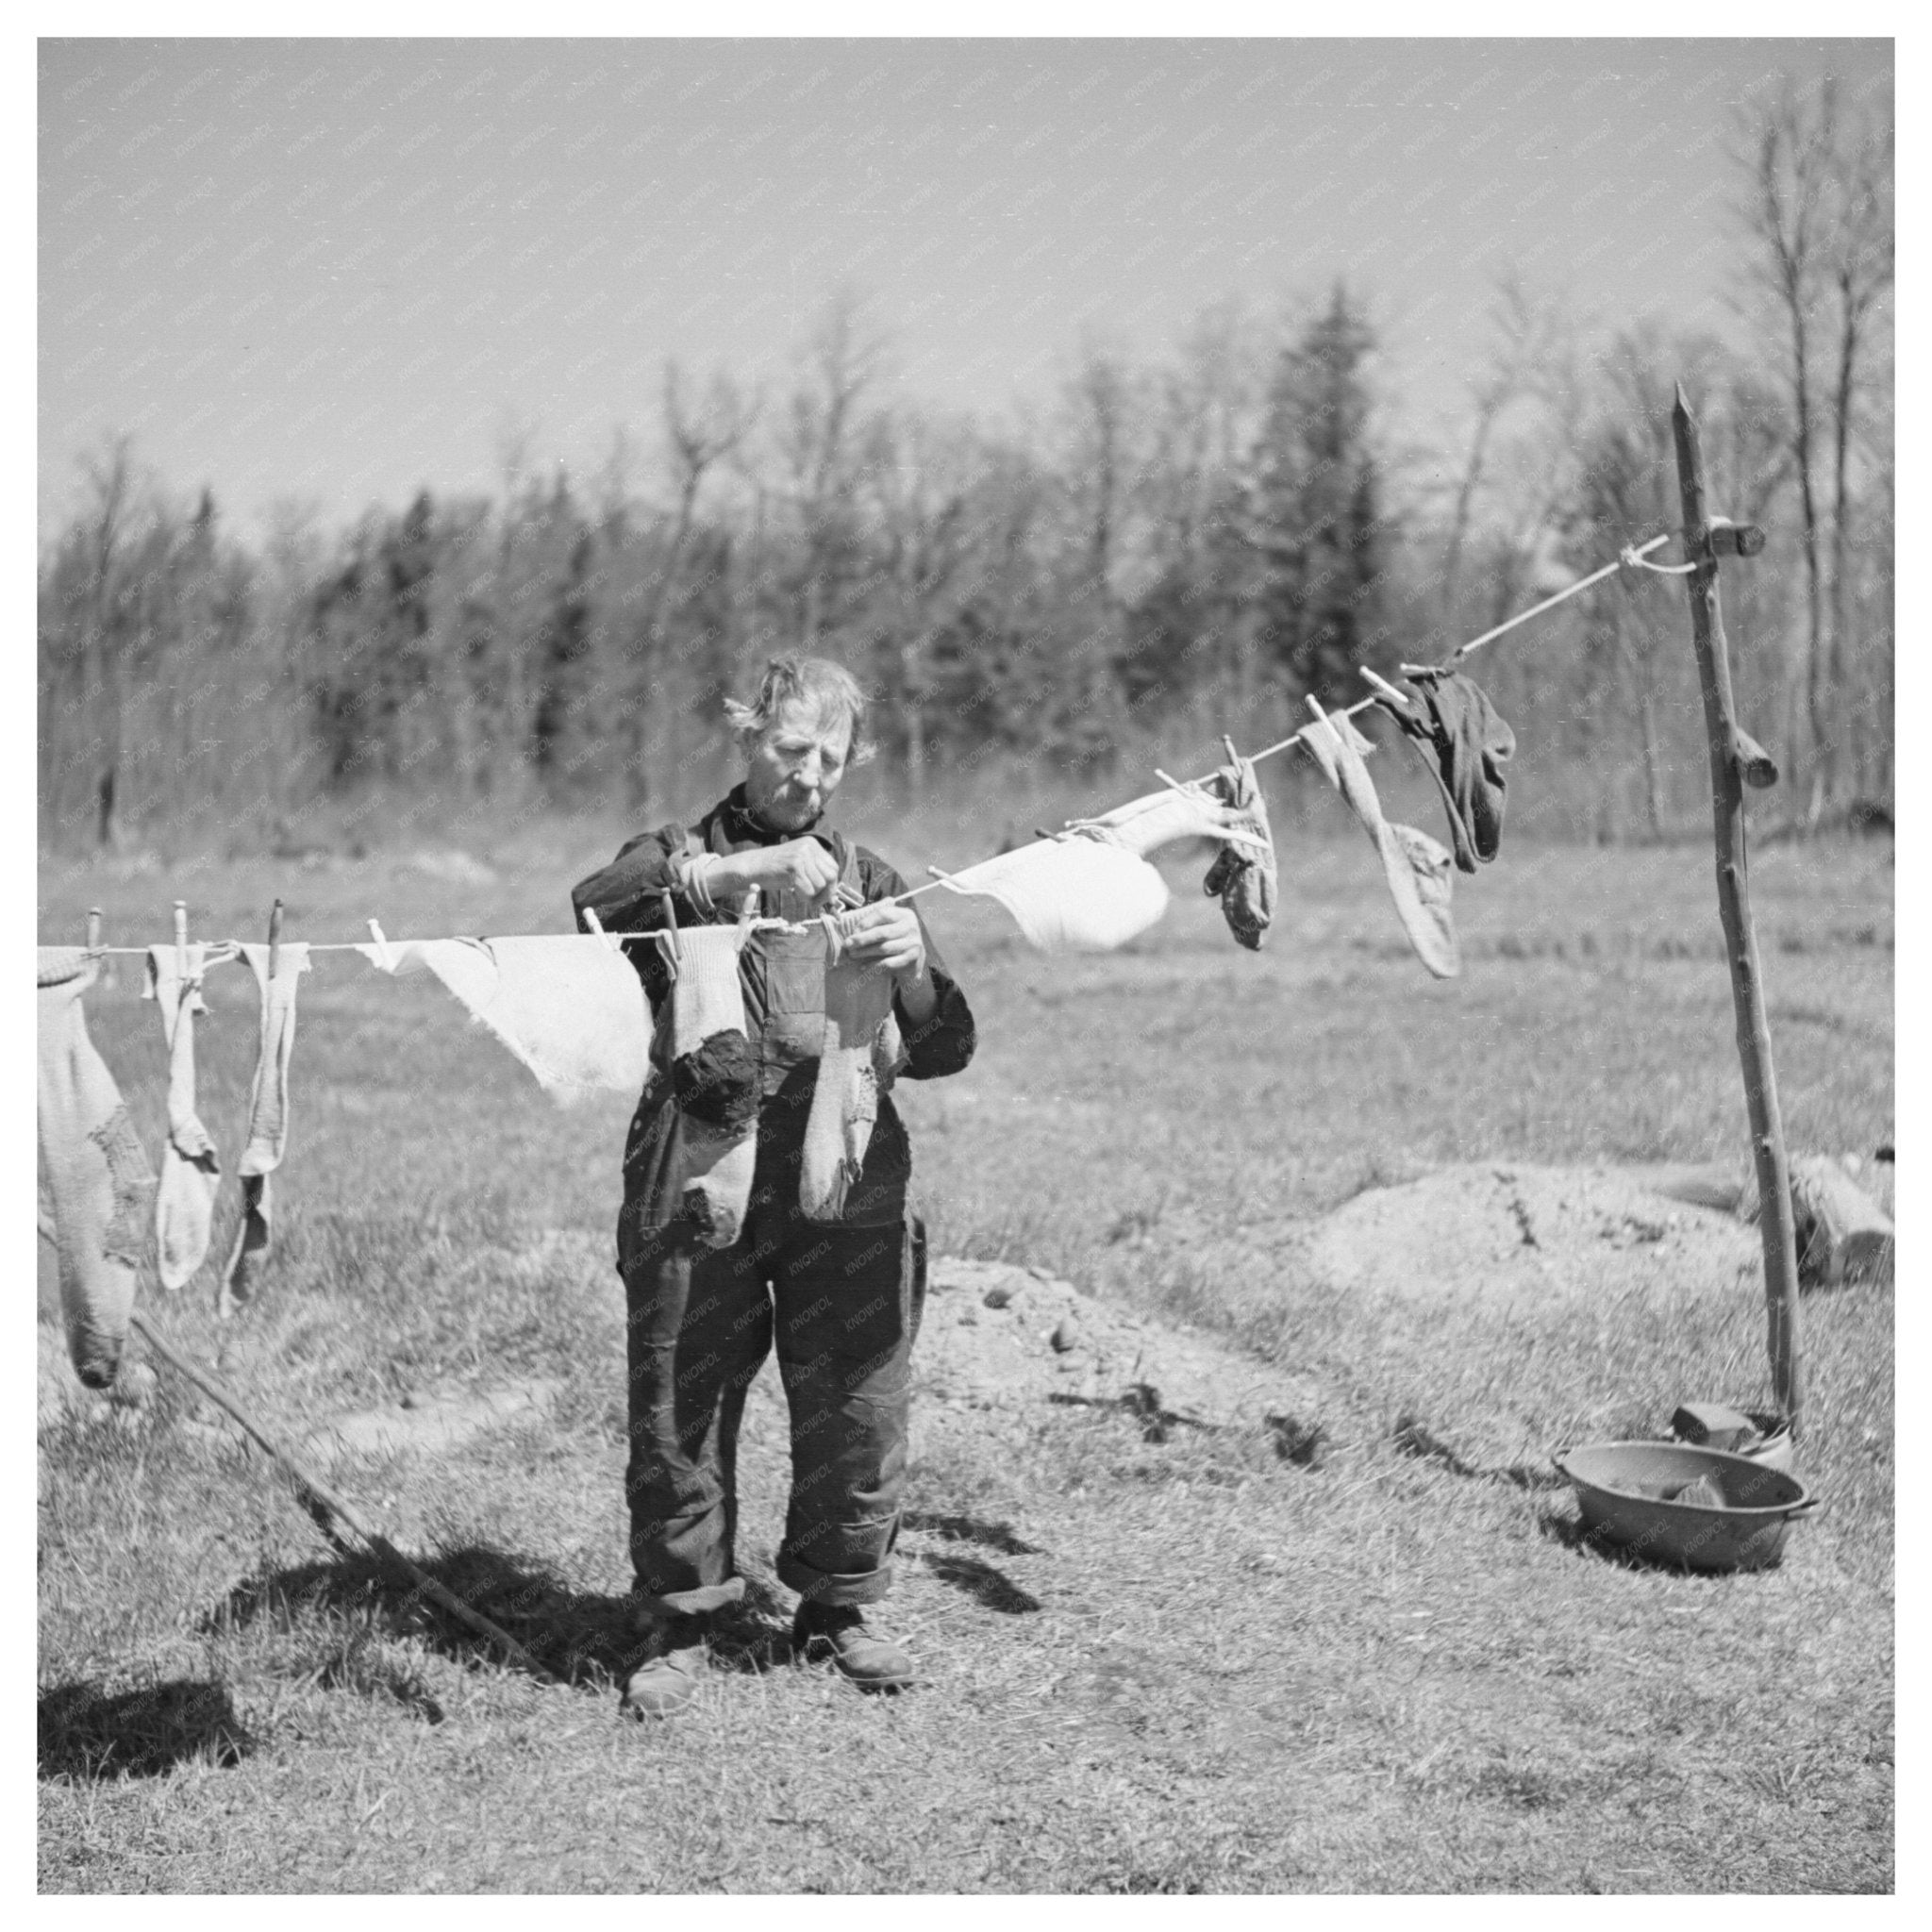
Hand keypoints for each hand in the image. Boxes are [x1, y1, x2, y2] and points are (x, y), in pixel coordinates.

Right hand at [722, 838, 842, 902]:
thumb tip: (834, 898)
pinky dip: (803, 897)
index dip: (832, 885)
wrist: (752, 866)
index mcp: (812, 844)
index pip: (833, 867)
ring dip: (812, 896)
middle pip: (831, 876)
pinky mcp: (794, 866)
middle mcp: (809, 847)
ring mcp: (802, 855)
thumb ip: (816, 876)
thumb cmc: (775, 870)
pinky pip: (809, 890)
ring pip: (820, 885)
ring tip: (799, 894)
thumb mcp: (799, 867)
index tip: (825, 897)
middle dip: (826, 893)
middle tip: (815, 902)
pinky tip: (793, 893)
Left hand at [837, 901, 927, 981]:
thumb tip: (850, 929)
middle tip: (847, 945)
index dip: (865, 922)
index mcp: (904, 914)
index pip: (881, 914)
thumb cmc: (895, 941)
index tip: (852, 932)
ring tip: (852, 955)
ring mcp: (913, 943)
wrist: (914, 962)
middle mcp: (911, 927)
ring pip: (884, 948)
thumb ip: (875, 924)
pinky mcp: (911, 959)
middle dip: (862, 939)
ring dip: (865, 952)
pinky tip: (863, 967)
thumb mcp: (890, 927)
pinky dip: (873, 965)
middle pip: (882, 932)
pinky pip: (888, 963)